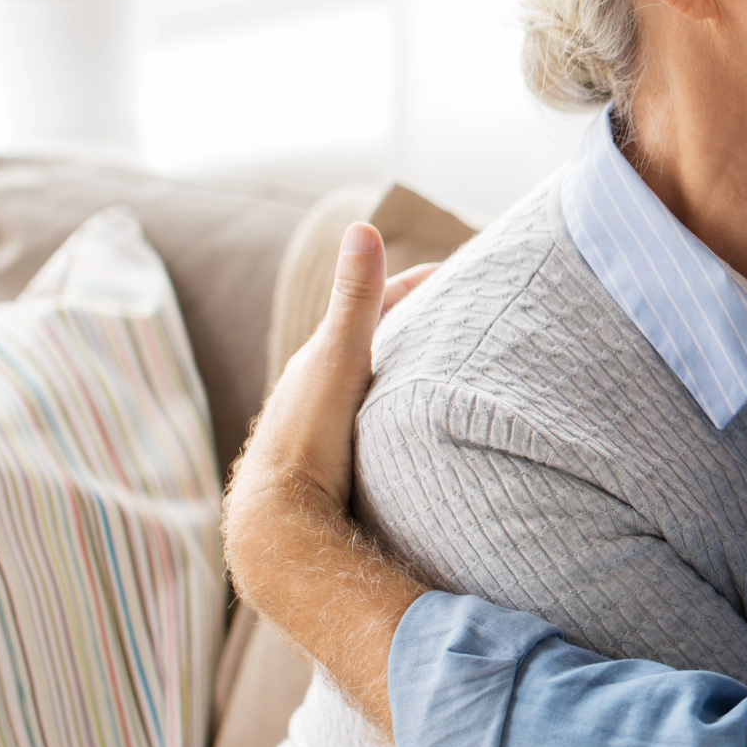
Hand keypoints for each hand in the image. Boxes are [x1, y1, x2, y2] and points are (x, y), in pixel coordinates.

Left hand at [236, 223, 434, 507]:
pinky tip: (424, 417)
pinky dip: (404, 400)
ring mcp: (328, 419)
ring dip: (410, 364)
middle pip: (377, 338)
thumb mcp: (339, 357)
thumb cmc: (307, 436)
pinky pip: (380, 412)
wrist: (279, 519)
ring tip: (455, 362)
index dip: (416, 283)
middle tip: (467, 312)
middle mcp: (319, 381)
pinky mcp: (338, 454)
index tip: (458, 272)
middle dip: (418, 320)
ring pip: (377, 377)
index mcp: (321, 353)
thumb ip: (356, 298)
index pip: (376, 302)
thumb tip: (363, 227)